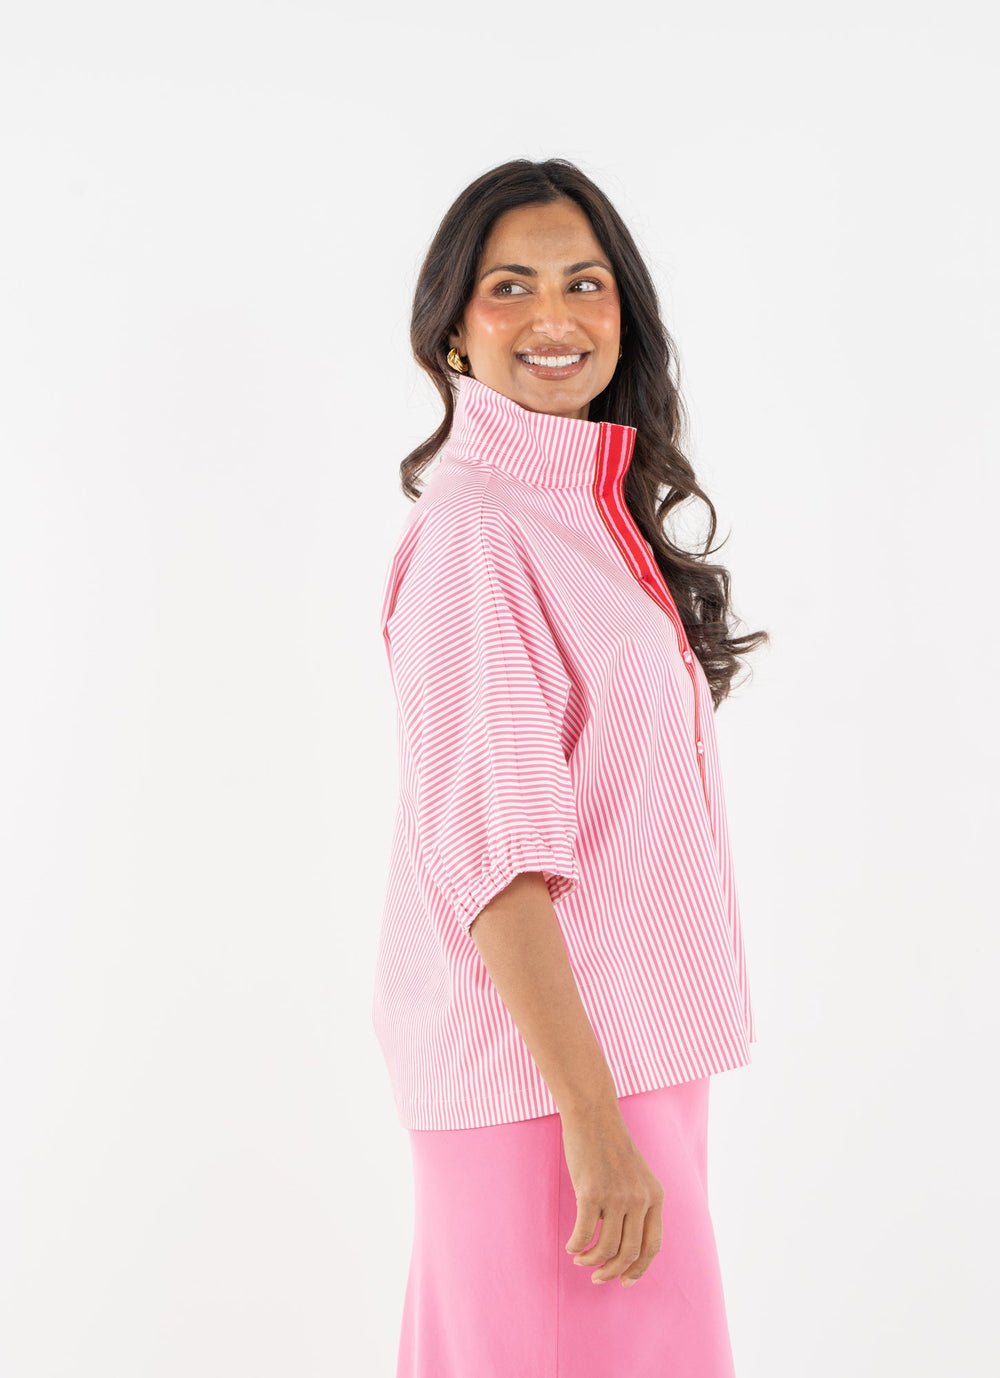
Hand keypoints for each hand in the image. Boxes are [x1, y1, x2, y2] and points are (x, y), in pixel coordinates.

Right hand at [560, 1102, 663, 1287]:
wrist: (593, 1114)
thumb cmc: (609, 1145)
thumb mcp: (635, 1175)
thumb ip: (636, 1204)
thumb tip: (622, 1246)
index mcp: (655, 1196)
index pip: (653, 1246)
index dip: (639, 1269)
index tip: (624, 1281)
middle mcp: (640, 1199)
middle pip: (629, 1253)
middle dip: (612, 1272)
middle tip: (596, 1277)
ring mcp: (616, 1196)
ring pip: (606, 1248)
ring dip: (590, 1261)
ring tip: (580, 1259)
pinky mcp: (590, 1192)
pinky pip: (583, 1233)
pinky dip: (576, 1245)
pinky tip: (571, 1245)